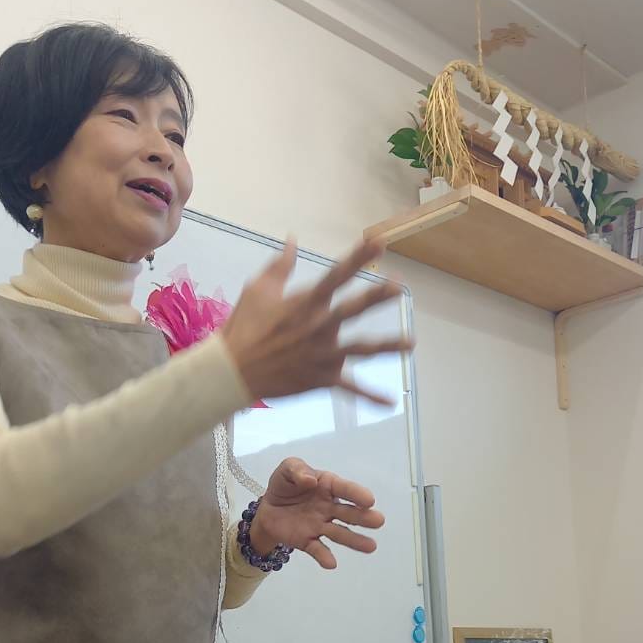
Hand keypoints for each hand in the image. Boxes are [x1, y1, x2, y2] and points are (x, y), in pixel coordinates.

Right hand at [222, 237, 411, 406]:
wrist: (231, 371)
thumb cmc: (244, 327)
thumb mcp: (258, 290)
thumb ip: (280, 265)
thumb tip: (293, 240)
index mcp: (304, 303)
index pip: (336, 276)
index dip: (358, 258)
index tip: (378, 242)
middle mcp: (316, 327)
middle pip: (351, 310)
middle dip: (374, 298)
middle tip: (398, 287)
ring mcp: (320, 355)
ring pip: (358, 350)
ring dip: (385, 347)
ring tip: (410, 343)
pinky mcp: (319, 379)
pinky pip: (348, 389)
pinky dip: (369, 397)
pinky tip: (389, 402)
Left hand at [250, 458, 384, 569]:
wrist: (268, 507)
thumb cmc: (285, 485)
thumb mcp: (287, 469)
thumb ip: (296, 469)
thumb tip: (310, 480)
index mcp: (328, 486)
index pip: (344, 489)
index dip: (356, 494)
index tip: (370, 500)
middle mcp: (329, 508)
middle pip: (348, 513)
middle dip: (364, 517)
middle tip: (379, 521)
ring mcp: (320, 526)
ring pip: (339, 534)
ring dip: (354, 540)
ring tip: (371, 547)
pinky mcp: (307, 541)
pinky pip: (317, 549)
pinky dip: (324, 557)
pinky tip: (331, 564)